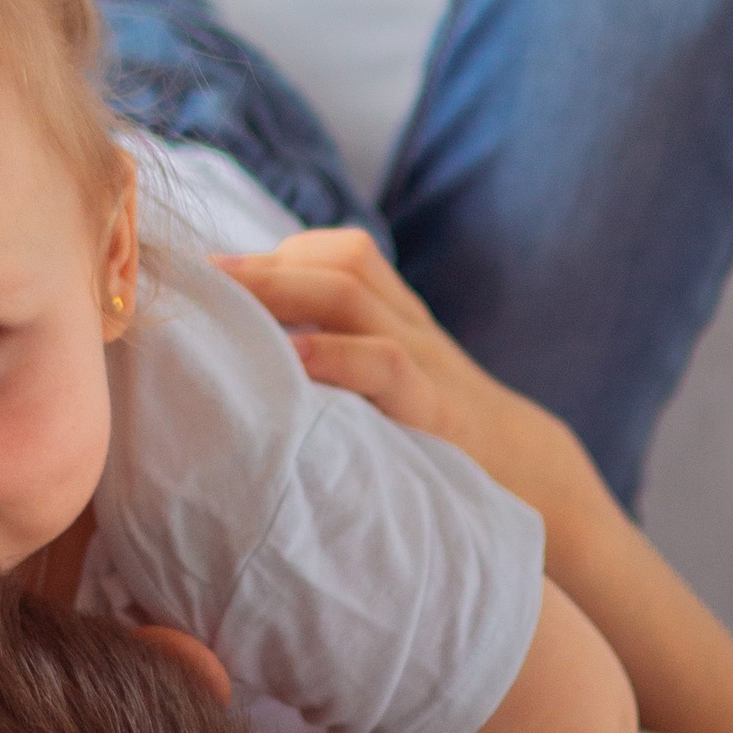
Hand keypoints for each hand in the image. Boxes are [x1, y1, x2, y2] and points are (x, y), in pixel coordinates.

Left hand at [214, 229, 581, 510]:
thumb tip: (246, 365)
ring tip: (226, 298)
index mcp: (400, 317)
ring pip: (351, 291)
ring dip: (280, 286)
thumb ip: (343, 363)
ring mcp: (424, 362)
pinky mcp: (433, 411)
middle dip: (263, 262)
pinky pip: (385, 365)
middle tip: (199, 278)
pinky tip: (290, 360)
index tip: (212, 273)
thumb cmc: (437, 437)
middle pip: (339, 260)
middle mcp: (408, 326)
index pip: (341, 254)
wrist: (532, 480)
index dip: (277, 253)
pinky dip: (334, 356)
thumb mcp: (394, 387)